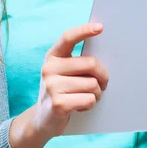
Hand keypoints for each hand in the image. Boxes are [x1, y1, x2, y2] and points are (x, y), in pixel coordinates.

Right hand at [31, 22, 108, 139]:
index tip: (100, 27)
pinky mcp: (58, 104)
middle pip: (90, 63)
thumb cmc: (61, 92)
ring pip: (92, 84)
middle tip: (103, 84)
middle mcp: (49, 68)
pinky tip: (80, 107)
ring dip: (96, 94)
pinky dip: (90, 105)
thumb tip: (104, 57)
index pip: (68, 37)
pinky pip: (89, 99)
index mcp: (52, 57)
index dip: (84, 30)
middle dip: (103, 75)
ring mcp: (51, 86)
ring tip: (87, 98)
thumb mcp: (63, 74)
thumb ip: (77, 63)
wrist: (42, 120)